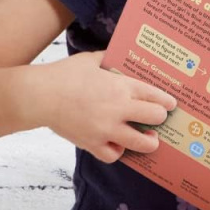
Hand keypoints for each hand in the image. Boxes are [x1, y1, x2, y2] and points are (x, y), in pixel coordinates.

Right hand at [32, 51, 176, 163]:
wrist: (38, 95)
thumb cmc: (64, 74)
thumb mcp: (91, 59)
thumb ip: (111, 59)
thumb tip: (122, 55)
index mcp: (120, 87)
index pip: (156, 96)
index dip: (167, 101)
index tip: (171, 104)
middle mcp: (118, 109)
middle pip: (156, 118)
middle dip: (160, 118)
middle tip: (158, 118)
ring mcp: (106, 129)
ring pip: (142, 143)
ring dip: (149, 141)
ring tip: (150, 139)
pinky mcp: (92, 143)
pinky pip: (114, 155)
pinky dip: (118, 151)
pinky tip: (118, 144)